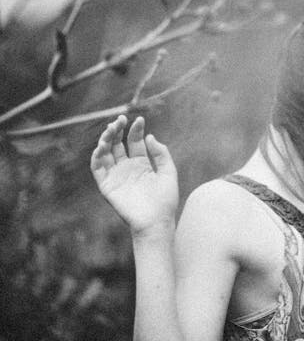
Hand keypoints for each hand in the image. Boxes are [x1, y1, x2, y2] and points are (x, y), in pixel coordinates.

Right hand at [90, 115, 177, 236]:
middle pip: (118, 143)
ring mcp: (116, 175)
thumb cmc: (165, 200)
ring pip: (106, 152)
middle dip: (118, 130)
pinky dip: (97, 155)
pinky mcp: (107, 185)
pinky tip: (103, 145)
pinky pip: (97, 168)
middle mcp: (127, 168)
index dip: (136, 129)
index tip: (140, 120)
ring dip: (106, 139)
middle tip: (120, 119)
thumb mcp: (168, 172)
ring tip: (111, 128)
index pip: (135, 141)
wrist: (156, 221)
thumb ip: (161, 153)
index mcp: (142, 164)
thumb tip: (150, 136)